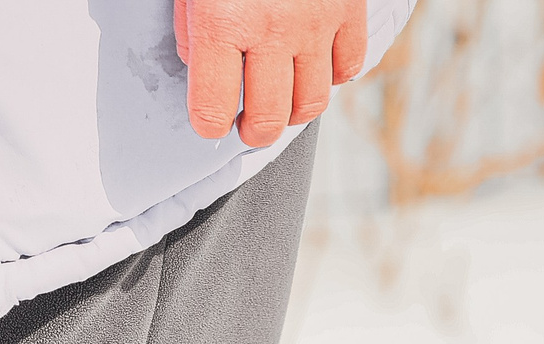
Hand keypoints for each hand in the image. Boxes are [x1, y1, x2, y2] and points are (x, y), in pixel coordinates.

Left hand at [176, 0, 367, 146]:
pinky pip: (348, 66)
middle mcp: (271, 31)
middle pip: (267, 119)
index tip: (209, 122)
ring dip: (291, 111)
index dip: (207, 126)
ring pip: (311, 103)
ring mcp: (316, 23)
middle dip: (251, 132)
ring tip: (278, 100)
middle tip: (245, 124)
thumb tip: (204, 72)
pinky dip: (330, 76)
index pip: (211, 111)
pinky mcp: (348, 9)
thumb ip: (194, 33)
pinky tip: (311, 65)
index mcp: (222, 25)